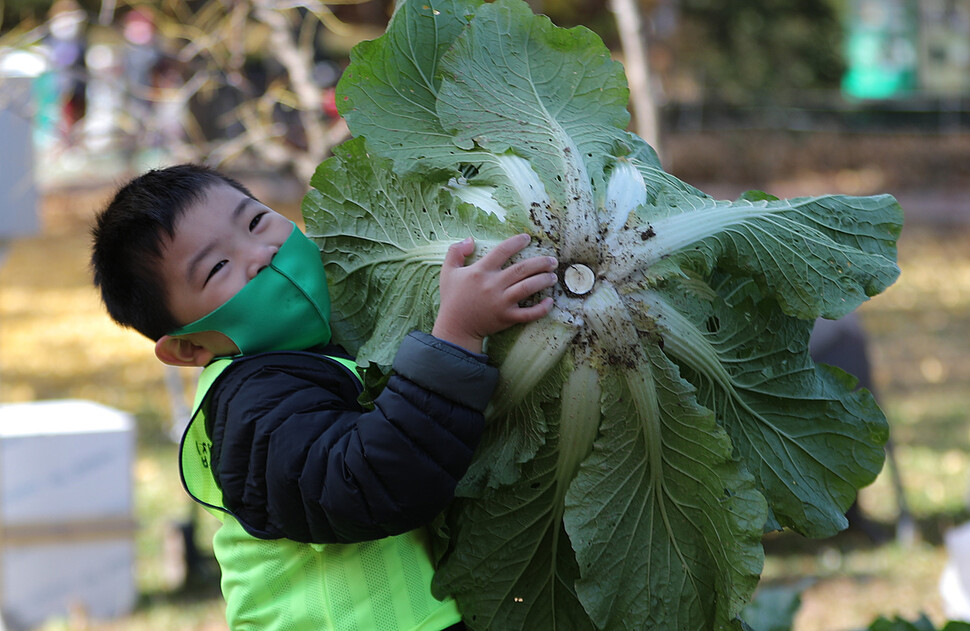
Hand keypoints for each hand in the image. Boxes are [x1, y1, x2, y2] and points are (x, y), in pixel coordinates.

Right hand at [432, 234, 556, 353]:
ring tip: (553, 276)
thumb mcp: (448, 271)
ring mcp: (501, 302)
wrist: (455, 327)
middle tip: (552, 260)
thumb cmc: (452, 298)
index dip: (516, 242)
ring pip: (528, 288)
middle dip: (540, 262)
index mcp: (480, 271)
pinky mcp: (507, 318)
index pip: (502, 251)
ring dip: (543, 280)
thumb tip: (470, 239)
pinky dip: (541, 309)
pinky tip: (550, 302)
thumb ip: (456, 252)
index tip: (527, 238)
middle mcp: (493, 285)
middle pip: (522, 269)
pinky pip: (528, 313)